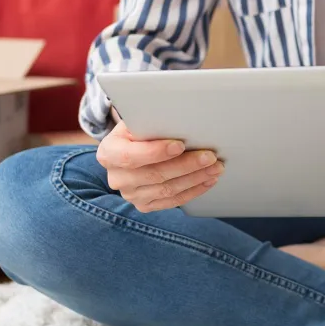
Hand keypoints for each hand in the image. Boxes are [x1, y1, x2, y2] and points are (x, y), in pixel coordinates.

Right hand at [96, 121, 223, 212]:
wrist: (130, 151)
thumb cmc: (138, 132)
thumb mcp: (137, 122)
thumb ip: (151, 122)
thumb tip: (180, 120)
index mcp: (109, 153)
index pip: (131, 156)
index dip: (156, 152)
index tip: (180, 145)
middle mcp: (117, 178)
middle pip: (155, 174)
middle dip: (186, 165)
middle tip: (210, 156)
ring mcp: (131, 195)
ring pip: (167, 190)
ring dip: (196, 178)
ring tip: (216, 167)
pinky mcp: (145, 205)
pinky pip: (173, 201)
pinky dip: (194, 190)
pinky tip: (208, 180)